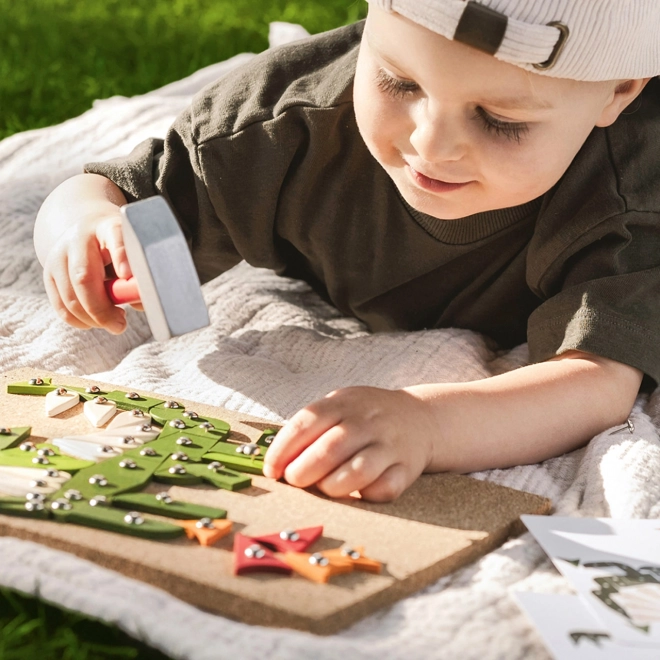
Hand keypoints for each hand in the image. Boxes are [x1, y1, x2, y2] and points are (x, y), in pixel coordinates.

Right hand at [42, 212, 133, 333]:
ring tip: (115, 322)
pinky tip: (96, 321)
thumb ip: (139, 276)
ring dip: (93, 319)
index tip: (126, 274)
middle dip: (102, 309)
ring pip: (70, 297)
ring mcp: (58, 255)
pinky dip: (80, 321)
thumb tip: (140, 301)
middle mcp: (79, 238)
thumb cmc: (120, 249)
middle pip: (84, 277)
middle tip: (121, 325)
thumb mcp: (133, 253)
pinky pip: (61, 307)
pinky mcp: (49, 274)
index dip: (121, 256)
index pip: (114, 237)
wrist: (88, 232)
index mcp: (108, 228)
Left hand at [262, 386, 436, 501]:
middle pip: (329, 449)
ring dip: (332, 486)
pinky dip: (367, 495)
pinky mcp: (407, 468)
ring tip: (323, 487)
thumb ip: (311, 428)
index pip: (307, 422)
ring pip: (358, 471)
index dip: (283, 448)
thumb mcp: (339, 405)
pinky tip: (357, 493)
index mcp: (344, 403)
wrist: (420, 417)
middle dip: (303, 471)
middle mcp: (367, 422)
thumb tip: (277, 461)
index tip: (271, 469)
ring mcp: (389, 445)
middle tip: (294, 480)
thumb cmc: (366, 416)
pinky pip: (386, 488)